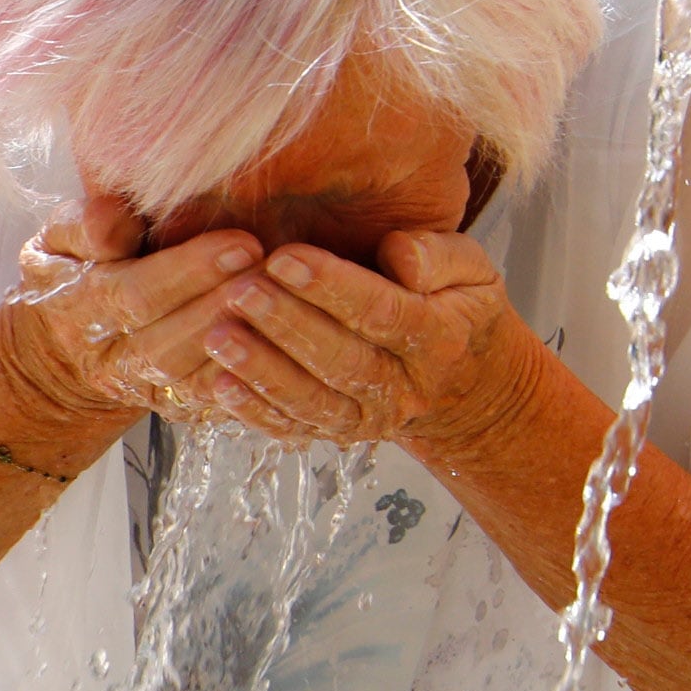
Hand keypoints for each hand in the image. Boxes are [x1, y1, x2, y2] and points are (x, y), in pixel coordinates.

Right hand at [0, 196, 263, 443]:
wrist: (64, 347)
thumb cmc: (74, 273)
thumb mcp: (60, 240)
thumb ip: (84, 225)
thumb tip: (112, 221)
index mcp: (78, 309)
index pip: (135, 294)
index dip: (190, 272)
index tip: (242, 243)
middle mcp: (109, 360)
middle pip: (168, 344)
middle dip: (224, 308)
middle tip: (274, 274)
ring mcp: (142, 390)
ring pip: (193, 380)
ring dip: (242, 345)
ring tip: (286, 303)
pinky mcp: (174, 407)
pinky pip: (214, 402)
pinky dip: (249, 381)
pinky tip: (282, 348)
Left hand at [198, 231, 551, 459]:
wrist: (470, 388)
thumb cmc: (459, 309)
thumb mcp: (472, 272)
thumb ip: (439, 256)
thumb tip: (400, 256)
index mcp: (439, 337)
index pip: (383, 311)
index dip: (332, 286)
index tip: (285, 258)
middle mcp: (405, 387)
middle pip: (342, 359)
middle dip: (288, 325)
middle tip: (241, 291)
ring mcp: (371, 418)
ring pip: (314, 400)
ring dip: (263, 370)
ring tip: (218, 335)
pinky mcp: (341, 434)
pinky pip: (296, 427)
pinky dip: (256, 411)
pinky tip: (218, 385)